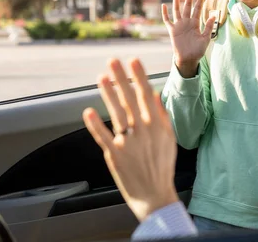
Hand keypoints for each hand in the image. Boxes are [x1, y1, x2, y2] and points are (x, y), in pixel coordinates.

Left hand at [83, 58, 179, 221]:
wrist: (155, 196)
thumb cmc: (162, 166)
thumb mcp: (169, 139)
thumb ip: (161, 116)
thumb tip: (154, 94)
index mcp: (156, 126)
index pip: (146, 95)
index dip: (139, 77)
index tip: (133, 61)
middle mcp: (143, 131)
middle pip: (130, 100)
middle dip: (121, 79)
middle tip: (113, 61)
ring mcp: (128, 142)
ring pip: (116, 113)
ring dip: (108, 94)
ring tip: (102, 78)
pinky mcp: (115, 155)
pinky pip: (103, 136)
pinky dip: (95, 124)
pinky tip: (88, 111)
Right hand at [162, 0, 215, 76]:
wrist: (188, 59)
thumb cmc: (198, 50)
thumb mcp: (205, 39)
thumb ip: (208, 27)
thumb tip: (213, 15)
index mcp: (195, 23)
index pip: (198, 8)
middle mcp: (187, 22)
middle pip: (188, 5)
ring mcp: (179, 25)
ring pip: (177, 10)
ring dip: (177, 0)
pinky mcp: (172, 31)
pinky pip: (167, 20)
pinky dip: (165, 13)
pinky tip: (164, 5)